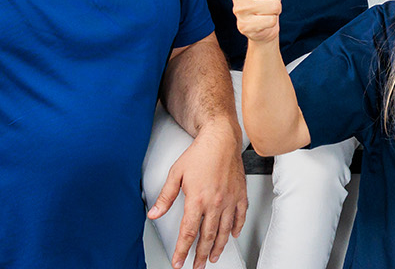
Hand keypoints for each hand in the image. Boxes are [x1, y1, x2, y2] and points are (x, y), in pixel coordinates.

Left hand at [147, 125, 246, 268]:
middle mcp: (215, 203)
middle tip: (196, 266)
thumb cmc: (200, 153)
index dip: (182, 250)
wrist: (221, 138)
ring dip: (217, 247)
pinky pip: (240, 217)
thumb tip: (154, 213)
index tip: (178, 262)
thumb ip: (165, 197)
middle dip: (200, 255)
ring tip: (212, 257)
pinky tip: (232, 235)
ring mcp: (229, 200)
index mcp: (197, 199)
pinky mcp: (240, 194)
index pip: (188, 232)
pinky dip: (236, 228)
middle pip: (207, 236)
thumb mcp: (175, 174)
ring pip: (224, 231)